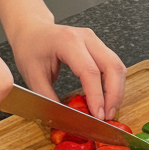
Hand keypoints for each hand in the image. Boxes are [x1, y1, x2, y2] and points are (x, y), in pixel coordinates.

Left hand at [6, 17, 126, 120]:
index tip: (98, 116)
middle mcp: (85, 38)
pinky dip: (115, 86)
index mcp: (66, 41)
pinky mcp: (100, 47)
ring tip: (109, 110)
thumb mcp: (33, 76)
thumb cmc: (30, 48)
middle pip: (113, 67)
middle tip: (107, 116)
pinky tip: (107, 99)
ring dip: (117, 92)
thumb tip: (66, 120)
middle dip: (114, 96)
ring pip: (118, 68)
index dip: (97, 96)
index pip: (90, 71)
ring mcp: (95, 41)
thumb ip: (50, 99)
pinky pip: (115, 67)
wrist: (31, 29)